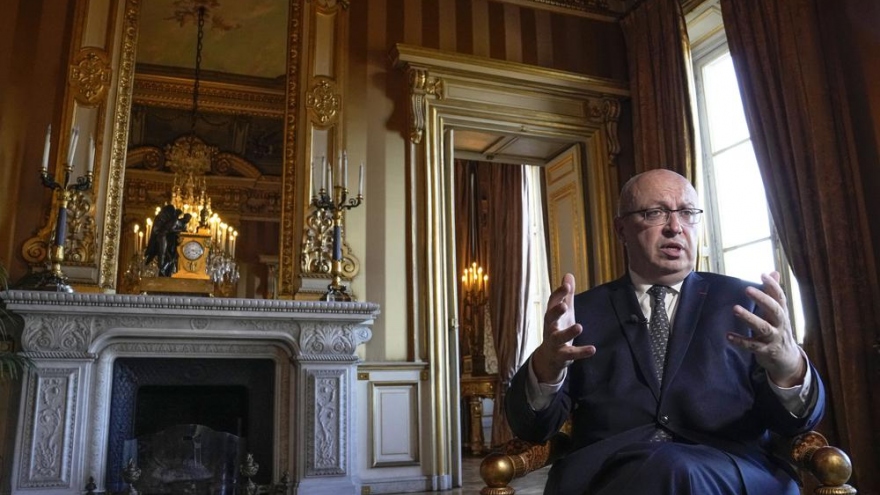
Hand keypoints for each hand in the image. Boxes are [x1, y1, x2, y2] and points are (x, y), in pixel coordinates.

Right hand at [531, 273, 595, 382]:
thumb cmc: (558, 328)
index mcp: (551, 315)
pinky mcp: (561, 355)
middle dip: (556, 312)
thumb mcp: (563, 312)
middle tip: (565, 306)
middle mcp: (550, 327)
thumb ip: (566, 295)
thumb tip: (568, 274)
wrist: (549, 357)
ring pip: (558, 337)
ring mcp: (554, 342)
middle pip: (549, 318)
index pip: (552, 302)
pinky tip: (592, 349)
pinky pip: (571, 354)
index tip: (567, 286)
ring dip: (568, 332)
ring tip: (579, 326)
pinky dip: (581, 352)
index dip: (558, 294)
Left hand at [727, 271, 805, 386]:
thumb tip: (773, 272)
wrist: (788, 359)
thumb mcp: (778, 313)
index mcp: (782, 314)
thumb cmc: (779, 330)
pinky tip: (728, 336)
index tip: (763, 275)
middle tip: (747, 289)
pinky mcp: (765, 351)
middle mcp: (780, 325)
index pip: (780, 298)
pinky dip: (740, 341)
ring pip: (763, 328)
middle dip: (762, 299)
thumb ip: (773, 294)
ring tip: (735, 308)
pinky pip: (752, 346)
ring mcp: (773, 339)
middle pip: (775, 311)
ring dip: (749, 318)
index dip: (773, 286)